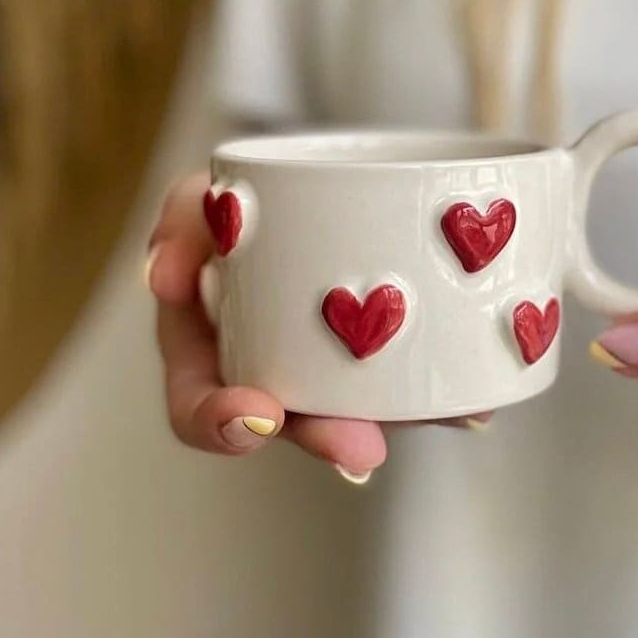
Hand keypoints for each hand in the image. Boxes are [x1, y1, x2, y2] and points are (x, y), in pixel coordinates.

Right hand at [148, 173, 488, 480]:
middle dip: (325, 438)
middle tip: (360, 449)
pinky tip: (477, 400)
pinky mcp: (390, 358)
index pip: (199, 408)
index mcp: (213, 350)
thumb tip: (160, 275)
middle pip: (293, 424)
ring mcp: (335, 372)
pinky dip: (447, 395)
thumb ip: (181, 221)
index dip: (220, 424)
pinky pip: (416, 383)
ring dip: (400, 422)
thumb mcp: (205, 199)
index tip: (257, 415)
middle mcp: (275, 374)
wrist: (326, 189)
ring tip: (450, 418)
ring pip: (363, 410)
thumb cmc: (249, 202)